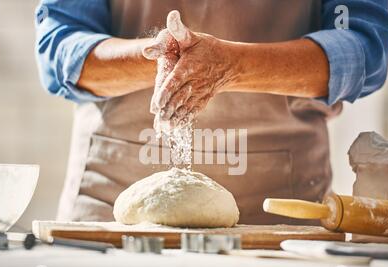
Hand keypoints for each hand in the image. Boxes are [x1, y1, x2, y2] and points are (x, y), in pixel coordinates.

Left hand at [143, 11, 236, 126]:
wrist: (230, 63)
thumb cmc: (207, 48)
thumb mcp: (192, 37)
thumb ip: (179, 30)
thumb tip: (172, 16)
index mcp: (189, 66)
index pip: (176, 81)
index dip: (166, 92)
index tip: (157, 104)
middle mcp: (195, 82)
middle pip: (179, 98)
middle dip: (167, 111)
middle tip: (157, 122)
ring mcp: (200, 93)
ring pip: (185, 108)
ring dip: (174, 119)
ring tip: (163, 129)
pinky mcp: (203, 101)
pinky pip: (193, 112)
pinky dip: (184, 121)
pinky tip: (175, 129)